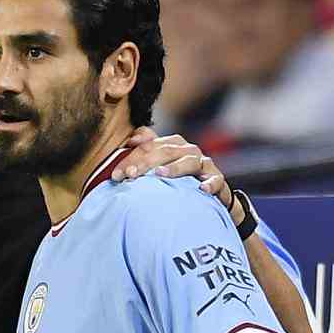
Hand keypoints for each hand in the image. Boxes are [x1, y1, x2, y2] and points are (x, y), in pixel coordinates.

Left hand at [114, 128, 234, 210]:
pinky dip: (210, 183)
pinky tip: (202, 189)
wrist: (210, 193)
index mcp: (172, 145)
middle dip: (146, 163)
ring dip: (175, 168)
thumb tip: (131, 139)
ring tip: (160, 174)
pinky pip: (215, 180)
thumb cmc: (181, 178)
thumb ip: (147, 149)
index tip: (116, 175)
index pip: (148, 147)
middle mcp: (188, 151)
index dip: (131, 159)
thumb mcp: (162, 164)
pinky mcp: (217, 179)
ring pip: (189, 161)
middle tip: (130, 176)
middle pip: (165, 151)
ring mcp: (204, 164)